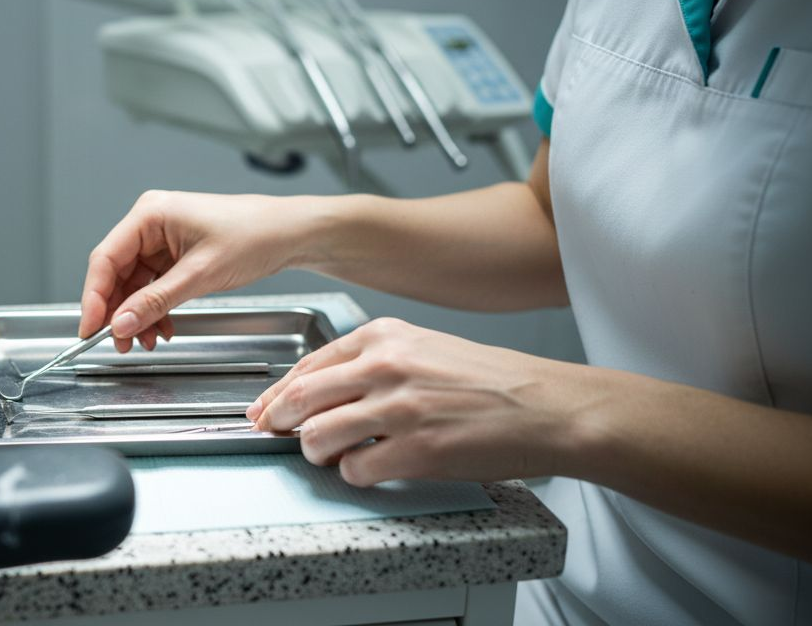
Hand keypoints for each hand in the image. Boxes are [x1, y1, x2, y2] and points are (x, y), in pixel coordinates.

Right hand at [80, 191, 307, 351]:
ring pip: (134, 284)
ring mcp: (162, 239)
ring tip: (146, 341)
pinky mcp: (175, 254)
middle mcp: (150, 223)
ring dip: (138, 315)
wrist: (288, 234)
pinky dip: (155, 309)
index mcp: (150, 214)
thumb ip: (155, 301)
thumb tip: (120, 323)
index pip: (105, 259)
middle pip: (116, 273)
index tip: (89, 329)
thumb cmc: (253, 235)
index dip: (94, 298)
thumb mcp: (199, 275)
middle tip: (119, 343)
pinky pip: (153, 286)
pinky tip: (164, 328)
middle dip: (118, 312)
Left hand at [249, 317, 603, 485]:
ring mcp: (398, 408)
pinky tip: (373, 468)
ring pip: (317, 436)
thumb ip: (370, 363)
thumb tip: (316, 391)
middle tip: (278, 435)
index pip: (305, 363)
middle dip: (279, 422)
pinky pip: (354, 470)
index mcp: (384, 336)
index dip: (276, 393)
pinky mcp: (415, 450)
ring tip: (336, 455)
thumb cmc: (491, 381)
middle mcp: (385, 366)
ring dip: (317, 452)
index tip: (263, 409)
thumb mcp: (424, 348)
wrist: (548, 407)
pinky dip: (355, 475)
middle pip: (299, 398)